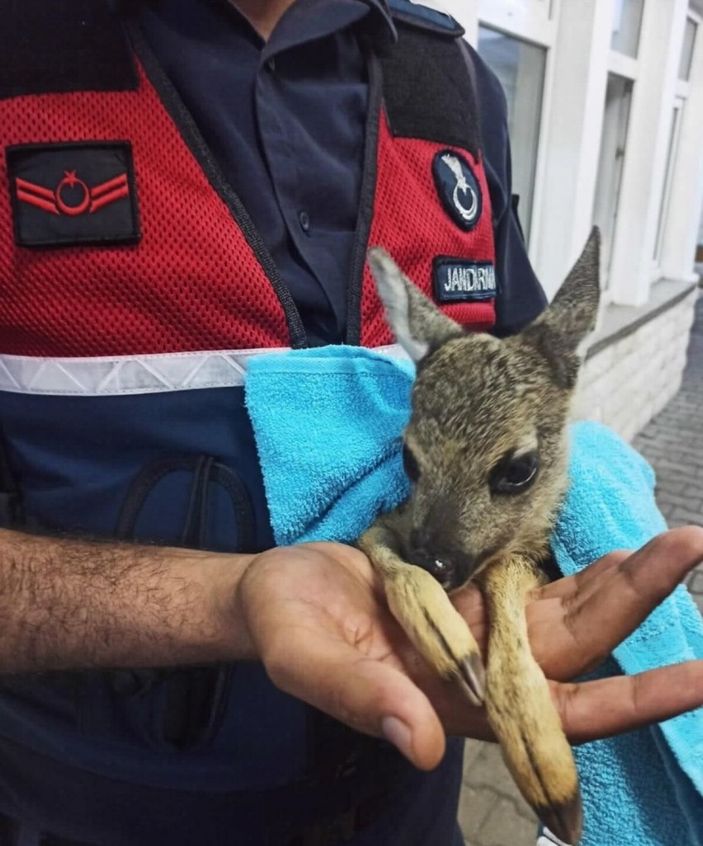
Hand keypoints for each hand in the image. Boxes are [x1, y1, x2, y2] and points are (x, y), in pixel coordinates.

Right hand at [238, 527, 702, 770]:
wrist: (278, 591)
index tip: (696, 679)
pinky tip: (611, 552)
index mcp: (450, 703)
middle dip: (637, 604)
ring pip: (564, 611)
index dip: (628, 702)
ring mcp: (477, 627)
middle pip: (577, 647)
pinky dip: (574, 569)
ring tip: (674, 545)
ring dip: (620, 582)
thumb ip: (358, 697)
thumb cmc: (285, 628)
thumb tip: (421, 745)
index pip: (555, 716)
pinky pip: (533, 582)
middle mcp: (480, 670)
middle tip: (688, 549)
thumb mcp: (306, 660)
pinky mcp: (466, 591)